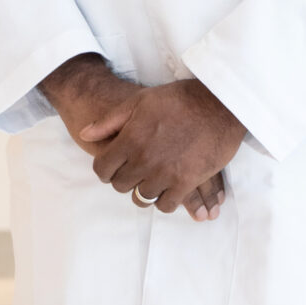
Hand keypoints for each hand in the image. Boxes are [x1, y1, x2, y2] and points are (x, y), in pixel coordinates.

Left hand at [41, 56, 245, 215]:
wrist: (220, 104)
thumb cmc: (179, 99)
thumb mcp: (140, 101)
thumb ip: (110, 120)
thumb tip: (85, 134)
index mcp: (130, 139)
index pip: (103, 169)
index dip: (105, 169)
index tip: (113, 167)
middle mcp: (144, 160)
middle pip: (121, 185)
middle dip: (124, 180)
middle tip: (134, 173)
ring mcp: (165, 173)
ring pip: (142, 197)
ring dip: (144, 191)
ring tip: (150, 182)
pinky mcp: (186, 183)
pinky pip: (166, 205)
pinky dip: (164, 201)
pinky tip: (167, 191)